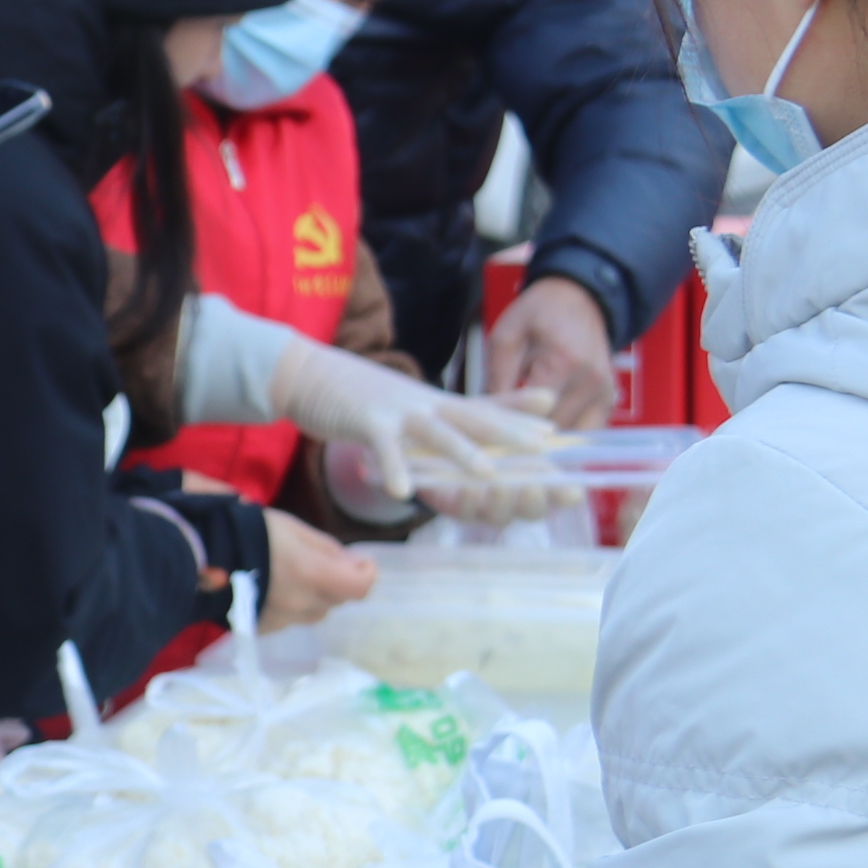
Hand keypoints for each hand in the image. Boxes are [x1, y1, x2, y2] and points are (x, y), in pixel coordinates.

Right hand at [257, 510, 375, 627]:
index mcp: (311, 573)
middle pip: (337, 600)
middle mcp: (301, 603)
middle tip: (318, 564)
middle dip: (337, 583)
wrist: (199, 556)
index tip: (360, 562)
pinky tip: (271, 592)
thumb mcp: (292, 528)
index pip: (359, 587)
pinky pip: (291, 621)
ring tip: (291, 579)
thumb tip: (353, 564)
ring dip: (314, 598)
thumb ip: (326, 548)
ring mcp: (281, 620)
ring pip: (315, 613)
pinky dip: (290, 608)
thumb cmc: (248, 532)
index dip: (367, 574)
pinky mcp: (264, 628)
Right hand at [266, 336, 563, 511]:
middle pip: (473, 417)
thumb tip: (468, 420)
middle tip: (543, 448)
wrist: (309, 374)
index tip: (558, 436)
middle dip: (509, 432)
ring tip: (488, 472)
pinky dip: (394, 469)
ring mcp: (397, 411)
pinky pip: (383, 449)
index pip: (487, 411)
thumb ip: (449, 410)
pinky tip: (405, 493)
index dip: (522, 422)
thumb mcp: (414, 400)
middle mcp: (425, 403)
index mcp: (438, 402)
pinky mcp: (365, 422)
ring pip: (436, 431)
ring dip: (462, 451)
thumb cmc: (365, 395)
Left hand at [488, 276, 619, 429]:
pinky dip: (565, 434)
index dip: (509, 425)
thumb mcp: (507, 334)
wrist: (580, 298)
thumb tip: (487, 415)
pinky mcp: (609, 400)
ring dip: (547, 440)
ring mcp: (605, 393)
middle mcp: (590, 382)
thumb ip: (498, 376)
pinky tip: (544, 432)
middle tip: (500, 437)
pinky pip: (586, 432)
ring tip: (521, 435)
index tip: (488, 432)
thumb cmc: (538, 314)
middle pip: (553, 428)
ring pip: (570, 436)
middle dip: (525, 436)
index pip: (534, 411)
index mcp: (563, 362)